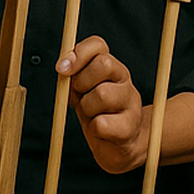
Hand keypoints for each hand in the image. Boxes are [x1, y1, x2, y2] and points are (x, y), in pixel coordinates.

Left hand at [58, 36, 148, 173]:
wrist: (120, 147)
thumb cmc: (98, 114)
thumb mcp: (82, 90)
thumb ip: (73, 74)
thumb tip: (63, 66)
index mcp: (112, 68)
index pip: (98, 45)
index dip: (78, 54)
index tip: (62, 69)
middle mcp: (125, 81)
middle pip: (104, 64)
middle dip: (81, 81)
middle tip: (79, 97)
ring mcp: (131, 104)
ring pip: (102, 94)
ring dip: (87, 108)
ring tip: (91, 116)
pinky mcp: (129, 129)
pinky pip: (102, 124)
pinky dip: (94, 129)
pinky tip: (100, 131)